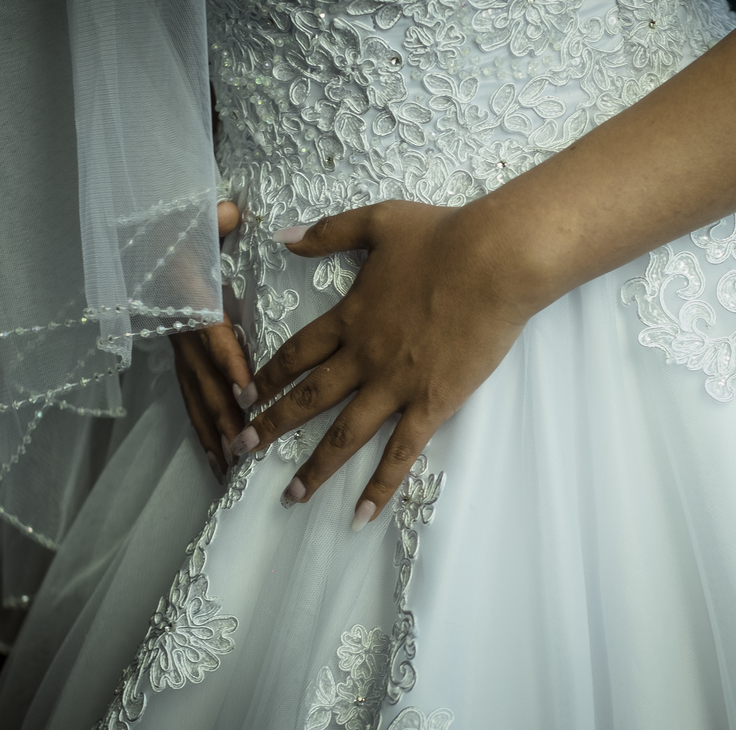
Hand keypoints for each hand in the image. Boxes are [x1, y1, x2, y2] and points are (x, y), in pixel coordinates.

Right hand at [170, 201, 252, 482]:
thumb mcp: (196, 219)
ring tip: (230, 466)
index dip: (228, 364)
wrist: (147, 237)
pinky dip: (201, 431)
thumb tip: (227, 211)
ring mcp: (177, 349)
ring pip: (195, 397)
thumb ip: (214, 218)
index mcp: (189, 299)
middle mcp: (180, 331)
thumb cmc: (180, 230)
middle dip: (225, 415)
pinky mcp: (178, 359)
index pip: (211, 335)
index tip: (249, 393)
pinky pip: (189, 400)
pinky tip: (216, 459)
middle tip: (247, 447)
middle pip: (204, 379)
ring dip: (213, 432)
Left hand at [228, 199, 550, 528]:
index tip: (243, 396)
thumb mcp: (377, 221)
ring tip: (289, 495)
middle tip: (239, 450)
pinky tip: (362, 514)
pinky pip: (401, 452)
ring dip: (314, 467)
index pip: (296, 354)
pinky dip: (380, 485)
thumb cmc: (442, 236)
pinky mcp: (432, 403)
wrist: (495, 260)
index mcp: (349, 317)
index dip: (267, 377)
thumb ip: (327, 232)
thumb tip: (282, 235)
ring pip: (344, 434)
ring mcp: (395, 384)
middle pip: (307, 398)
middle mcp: (363, 357)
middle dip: (270, 426)